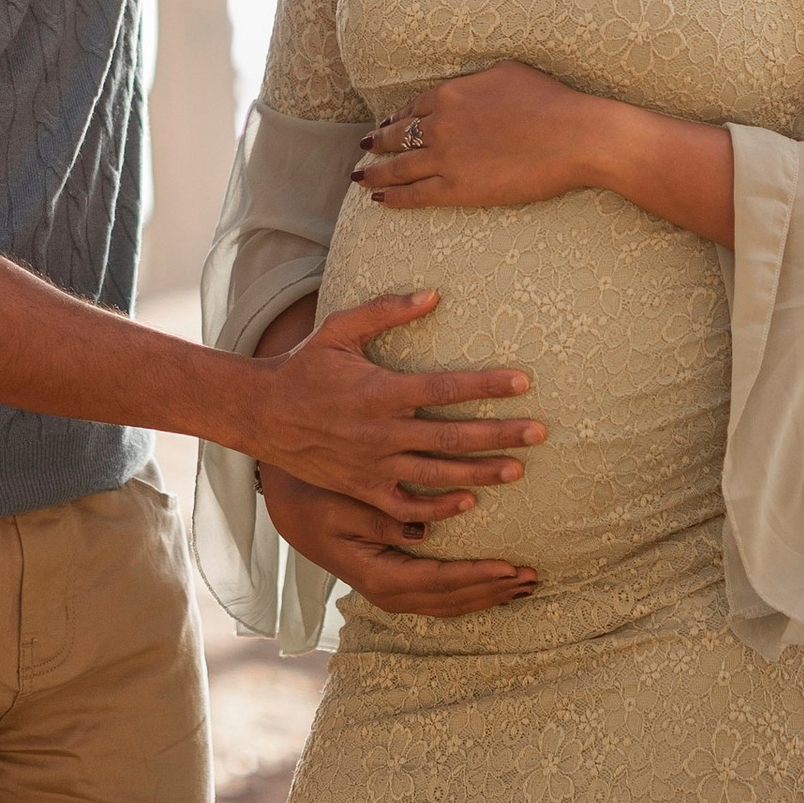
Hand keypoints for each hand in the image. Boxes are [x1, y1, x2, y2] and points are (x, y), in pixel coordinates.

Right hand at [220, 286, 544, 516]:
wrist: (263, 414)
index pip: (445, 388)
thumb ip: (386, 309)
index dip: (487, 386)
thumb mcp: (340, 329)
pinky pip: (408, 505)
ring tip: (518, 471)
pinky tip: (468, 503)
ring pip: (438, 476)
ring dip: (481, 474)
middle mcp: (383, 432)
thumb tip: (434, 294)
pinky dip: (439, 508)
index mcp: (382, 391)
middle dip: (501, 435)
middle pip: (453, 437)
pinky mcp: (363, 489)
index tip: (524, 381)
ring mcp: (374, 465)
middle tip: (540, 433)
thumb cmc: (305, 366)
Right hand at [258, 464, 537, 617]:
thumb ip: (384, 519)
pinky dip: (475, 594)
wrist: (295, 511)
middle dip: (494, 588)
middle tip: (532, 575)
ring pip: (452, 604)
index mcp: (379, 576)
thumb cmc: (320, 500)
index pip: (440, 582)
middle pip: (453, 599)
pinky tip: (499, 586)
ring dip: (490, 595)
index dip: (478, 575)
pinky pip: (444, 598)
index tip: (511, 566)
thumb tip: (424, 533)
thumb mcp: (345, 505)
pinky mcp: (399, 587)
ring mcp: (394, 595)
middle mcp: (389, 594)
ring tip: (526, 583)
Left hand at [355, 64, 610, 209]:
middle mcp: (440, 124)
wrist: (573, 136)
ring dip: (374, 171)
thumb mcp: (508, 72)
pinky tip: (379, 199)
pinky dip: (393, 197)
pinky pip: (415, 195)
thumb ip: (478, 80)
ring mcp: (445, 158)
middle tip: (363, 148)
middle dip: (376, 142)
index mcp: (451, 94)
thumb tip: (468, 85)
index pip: (413, 108)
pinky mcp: (457, 189)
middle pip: (397, 135)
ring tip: (359, 175)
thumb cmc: (551, 101)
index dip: (396, 118)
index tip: (387, 124)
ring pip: (397, 166)